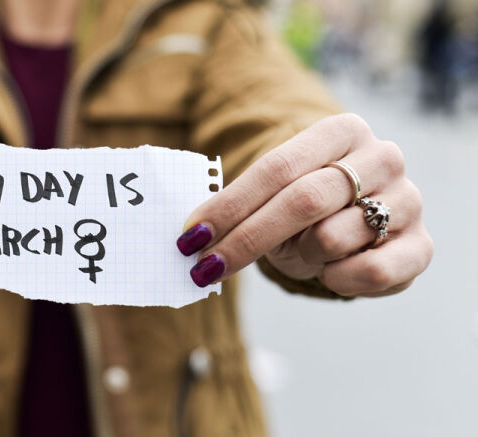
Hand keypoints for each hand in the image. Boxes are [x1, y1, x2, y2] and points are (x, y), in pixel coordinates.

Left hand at [176, 114, 432, 296]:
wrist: (361, 226)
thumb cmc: (306, 208)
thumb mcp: (274, 196)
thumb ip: (241, 205)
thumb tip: (192, 235)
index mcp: (341, 130)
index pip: (276, 168)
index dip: (229, 205)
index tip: (190, 236)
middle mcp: (382, 157)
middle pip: (301, 201)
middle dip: (246, 239)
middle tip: (206, 268)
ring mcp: (408, 199)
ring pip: (331, 239)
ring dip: (303, 255)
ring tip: (307, 250)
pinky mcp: (422, 245)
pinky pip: (369, 272)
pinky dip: (337, 278)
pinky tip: (332, 270)